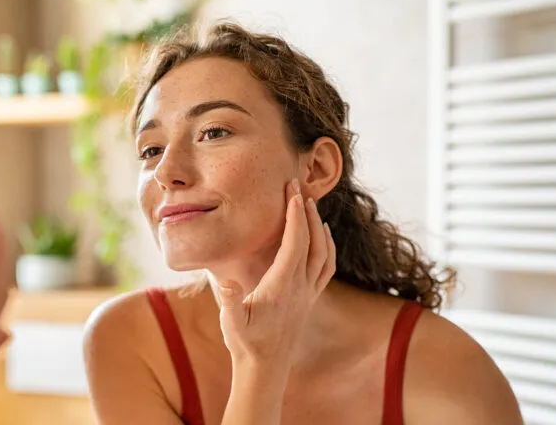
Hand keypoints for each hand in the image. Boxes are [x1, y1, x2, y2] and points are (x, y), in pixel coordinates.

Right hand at [217, 179, 335, 368]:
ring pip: (324, 252)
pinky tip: (322, 236)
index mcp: (282, 286)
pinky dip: (328, 246)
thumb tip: (227, 282)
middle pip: (312, 241)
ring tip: (309, 205)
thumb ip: (230, 302)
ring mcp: (308, 293)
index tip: (291, 192)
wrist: (265, 368)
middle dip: (306, 211)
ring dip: (319, 226)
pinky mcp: (310, 299)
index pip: (295, 243)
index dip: (294, 216)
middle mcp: (301, 287)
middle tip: (297, 186)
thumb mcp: (231, 323)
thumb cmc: (245, 343)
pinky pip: (327, 266)